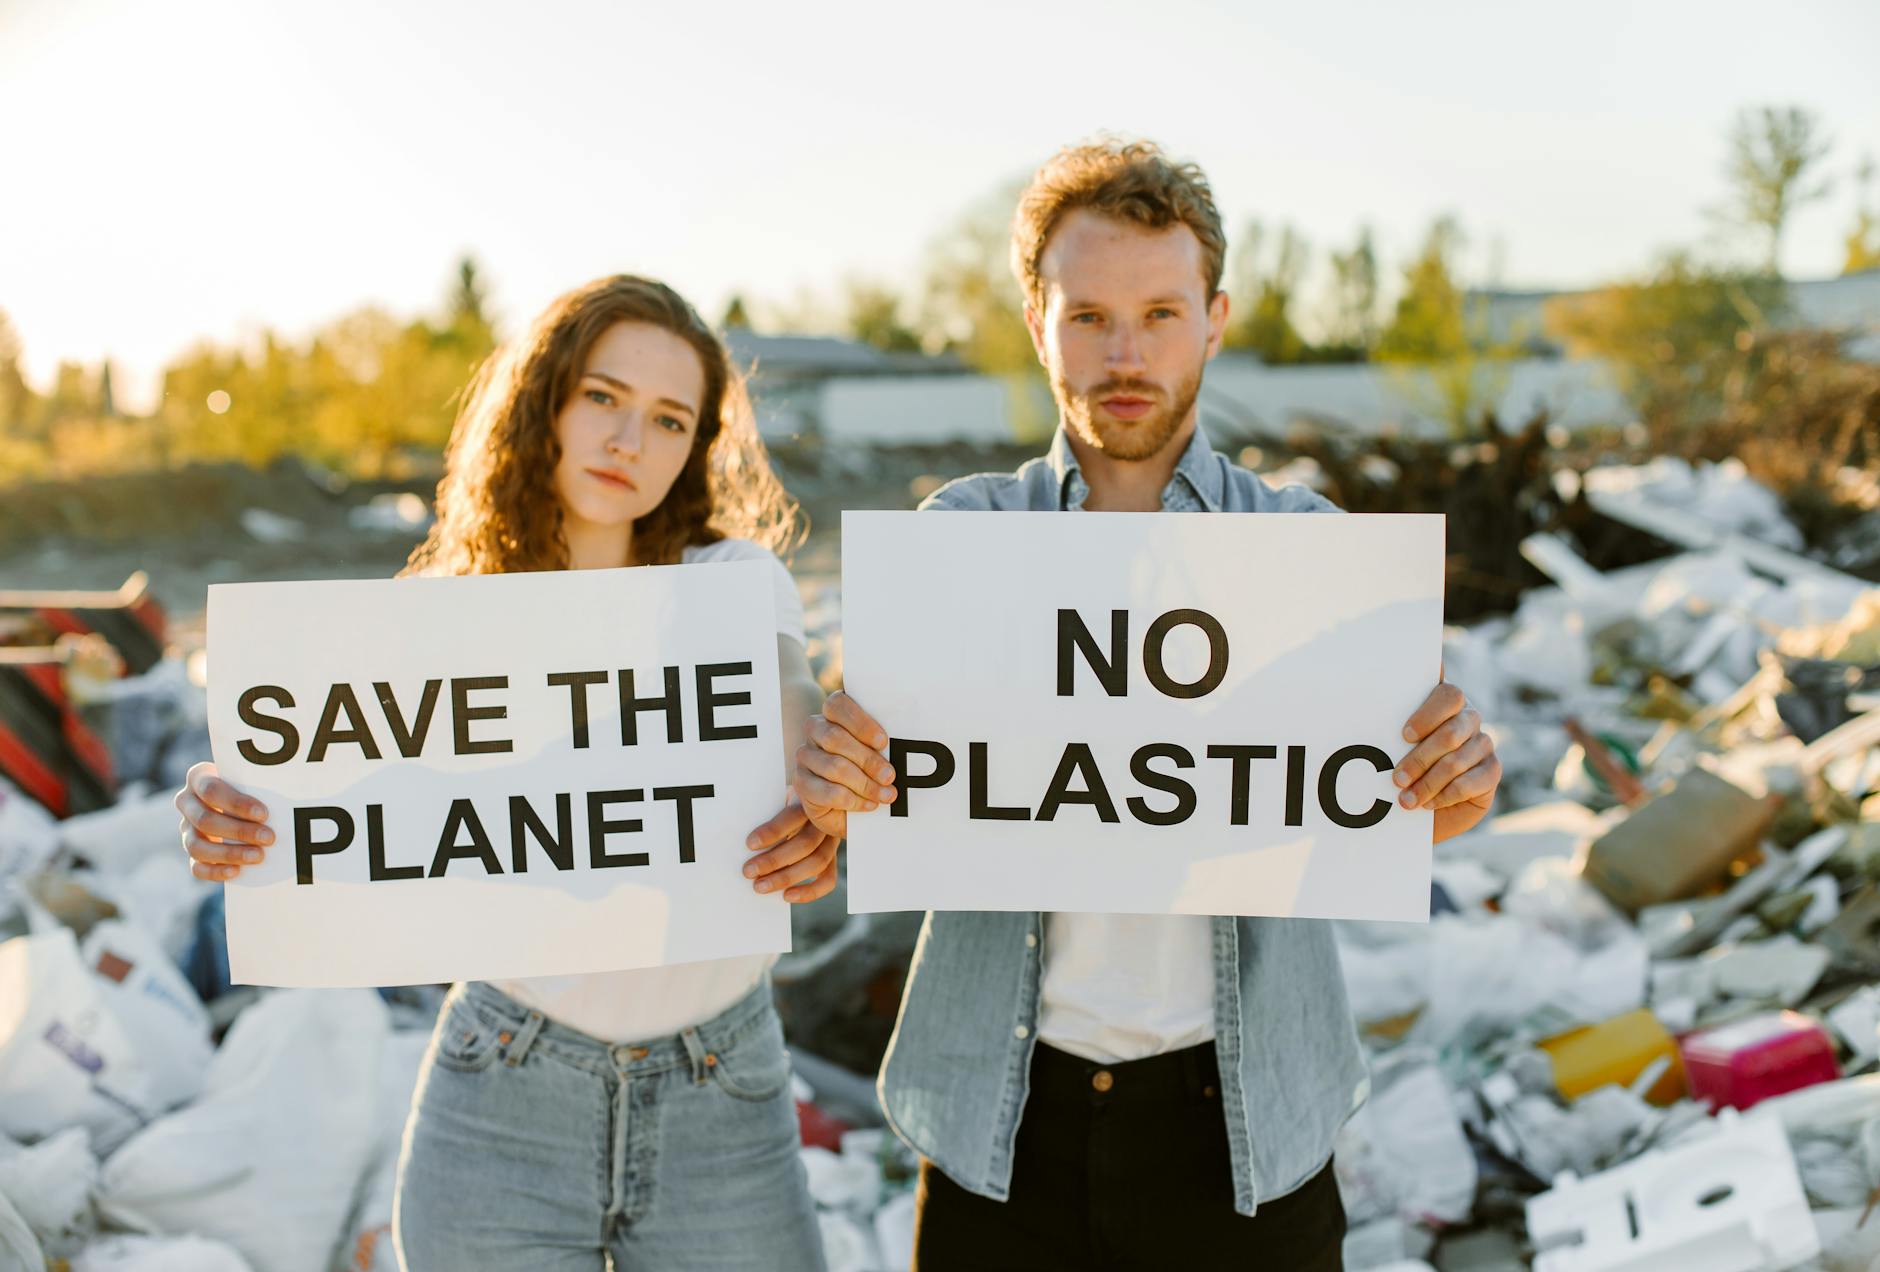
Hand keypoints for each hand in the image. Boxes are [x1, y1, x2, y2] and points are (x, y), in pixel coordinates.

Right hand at [175, 761, 272, 880]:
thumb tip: (297, 789)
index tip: (264, 814)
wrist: (240, 801)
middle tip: (270, 838)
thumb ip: (263, 781)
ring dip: (229, 853)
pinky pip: (196, 867)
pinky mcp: (193, 852)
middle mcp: (187, 803)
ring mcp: (187, 829)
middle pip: (204, 820)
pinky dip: (215, 871)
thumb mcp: (254, 776)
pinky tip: (237, 871)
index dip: (237, 804)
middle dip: (239, 831)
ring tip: (258, 856)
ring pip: (197, 846)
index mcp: (199, 778)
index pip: (210, 790)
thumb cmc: (252, 783)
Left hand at [744, 800, 840, 902]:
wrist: (809, 801)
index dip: (772, 831)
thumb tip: (746, 842)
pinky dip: (810, 891)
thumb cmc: (783, 803)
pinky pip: (828, 879)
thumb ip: (768, 813)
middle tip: (748, 871)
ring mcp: (831, 840)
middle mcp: (824, 821)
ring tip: (760, 886)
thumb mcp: (777, 799)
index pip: (793, 816)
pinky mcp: (833, 858)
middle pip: (805, 843)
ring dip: (786, 877)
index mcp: (810, 801)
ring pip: (817, 862)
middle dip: (774, 860)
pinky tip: (787, 896)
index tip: (750, 844)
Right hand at [792, 691, 895, 840]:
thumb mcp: (879, 752)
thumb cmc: (869, 770)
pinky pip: (828, 792)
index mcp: (833, 714)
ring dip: (865, 784)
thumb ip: (883, 744)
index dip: (860, 723)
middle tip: (890, 776)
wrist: (850, 807)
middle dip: (868, 759)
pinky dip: (854, 800)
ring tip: (886, 795)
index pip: (837, 705)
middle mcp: (815, 731)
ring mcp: (805, 757)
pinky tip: (870, 804)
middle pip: (835, 738)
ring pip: (834, 767)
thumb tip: (903, 746)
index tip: (883, 742)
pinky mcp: (801, 783)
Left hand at [1393, 681, 1499, 842]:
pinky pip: (1469, 783)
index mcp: (1445, 702)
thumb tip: (1375, 717)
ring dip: (1427, 783)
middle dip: (1419, 759)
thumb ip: (1392, 731)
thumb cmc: (1404, 766)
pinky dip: (1444, 795)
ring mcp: (1483, 743)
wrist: (1423, 807)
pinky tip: (1428, 804)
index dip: (1428, 716)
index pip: (1449, 696)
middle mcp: (1468, 718)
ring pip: (1456, 761)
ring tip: (1406, 799)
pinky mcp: (1492, 770)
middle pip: (1451, 733)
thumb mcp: (1393, 747)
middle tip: (1398, 779)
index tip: (1405, 736)